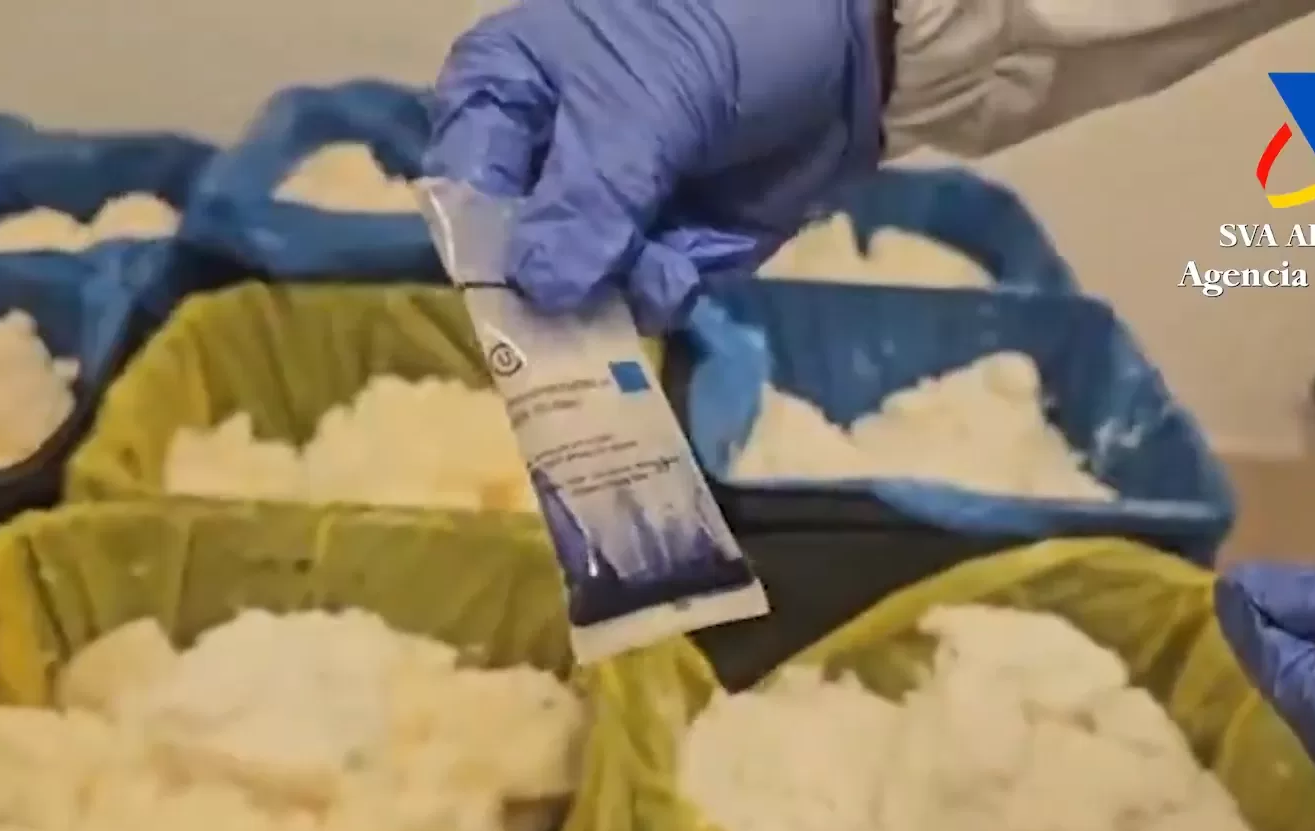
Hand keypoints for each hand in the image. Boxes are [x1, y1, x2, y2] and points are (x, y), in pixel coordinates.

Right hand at [423, 0, 887, 331]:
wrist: (852, 45)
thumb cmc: (727, 34)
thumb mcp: (648, 106)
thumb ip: (587, 200)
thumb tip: (535, 289)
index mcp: (505, 91)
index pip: (461, 188)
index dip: (484, 246)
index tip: (518, 292)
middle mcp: (540, 157)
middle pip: (512, 259)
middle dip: (552, 291)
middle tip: (585, 312)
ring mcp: (603, 210)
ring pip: (577, 291)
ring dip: (620, 291)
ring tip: (664, 263)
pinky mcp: (663, 248)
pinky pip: (643, 296)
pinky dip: (669, 287)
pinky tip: (694, 257)